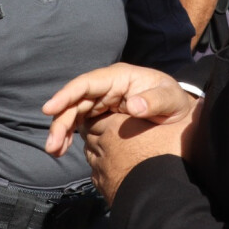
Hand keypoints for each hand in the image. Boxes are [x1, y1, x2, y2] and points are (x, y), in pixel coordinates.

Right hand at [43, 63, 195, 157]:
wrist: (178, 113)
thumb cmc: (174, 101)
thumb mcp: (171, 99)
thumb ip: (155, 100)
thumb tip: (133, 106)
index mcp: (119, 77)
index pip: (87, 83)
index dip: (67, 94)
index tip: (50, 108)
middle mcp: (105, 86)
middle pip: (75, 100)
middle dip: (60, 121)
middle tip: (52, 146)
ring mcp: (101, 100)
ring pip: (73, 112)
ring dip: (61, 130)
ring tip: (55, 151)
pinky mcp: (100, 114)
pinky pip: (79, 123)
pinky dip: (69, 135)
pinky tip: (63, 149)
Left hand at [81, 100, 200, 202]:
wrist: (161, 199)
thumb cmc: (170, 157)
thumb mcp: (181, 127)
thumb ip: (184, 112)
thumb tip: (201, 103)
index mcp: (116, 125)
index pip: (98, 114)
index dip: (106, 114)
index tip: (118, 116)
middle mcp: (102, 145)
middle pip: (91, 133)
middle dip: (100, 131)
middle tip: (117, 132)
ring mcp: (101, 168)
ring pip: (92, 153)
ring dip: (101, 151)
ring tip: (118, 152)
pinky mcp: (104, 187)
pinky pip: (97, 173)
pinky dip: (104, 170)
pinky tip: (119, 171)